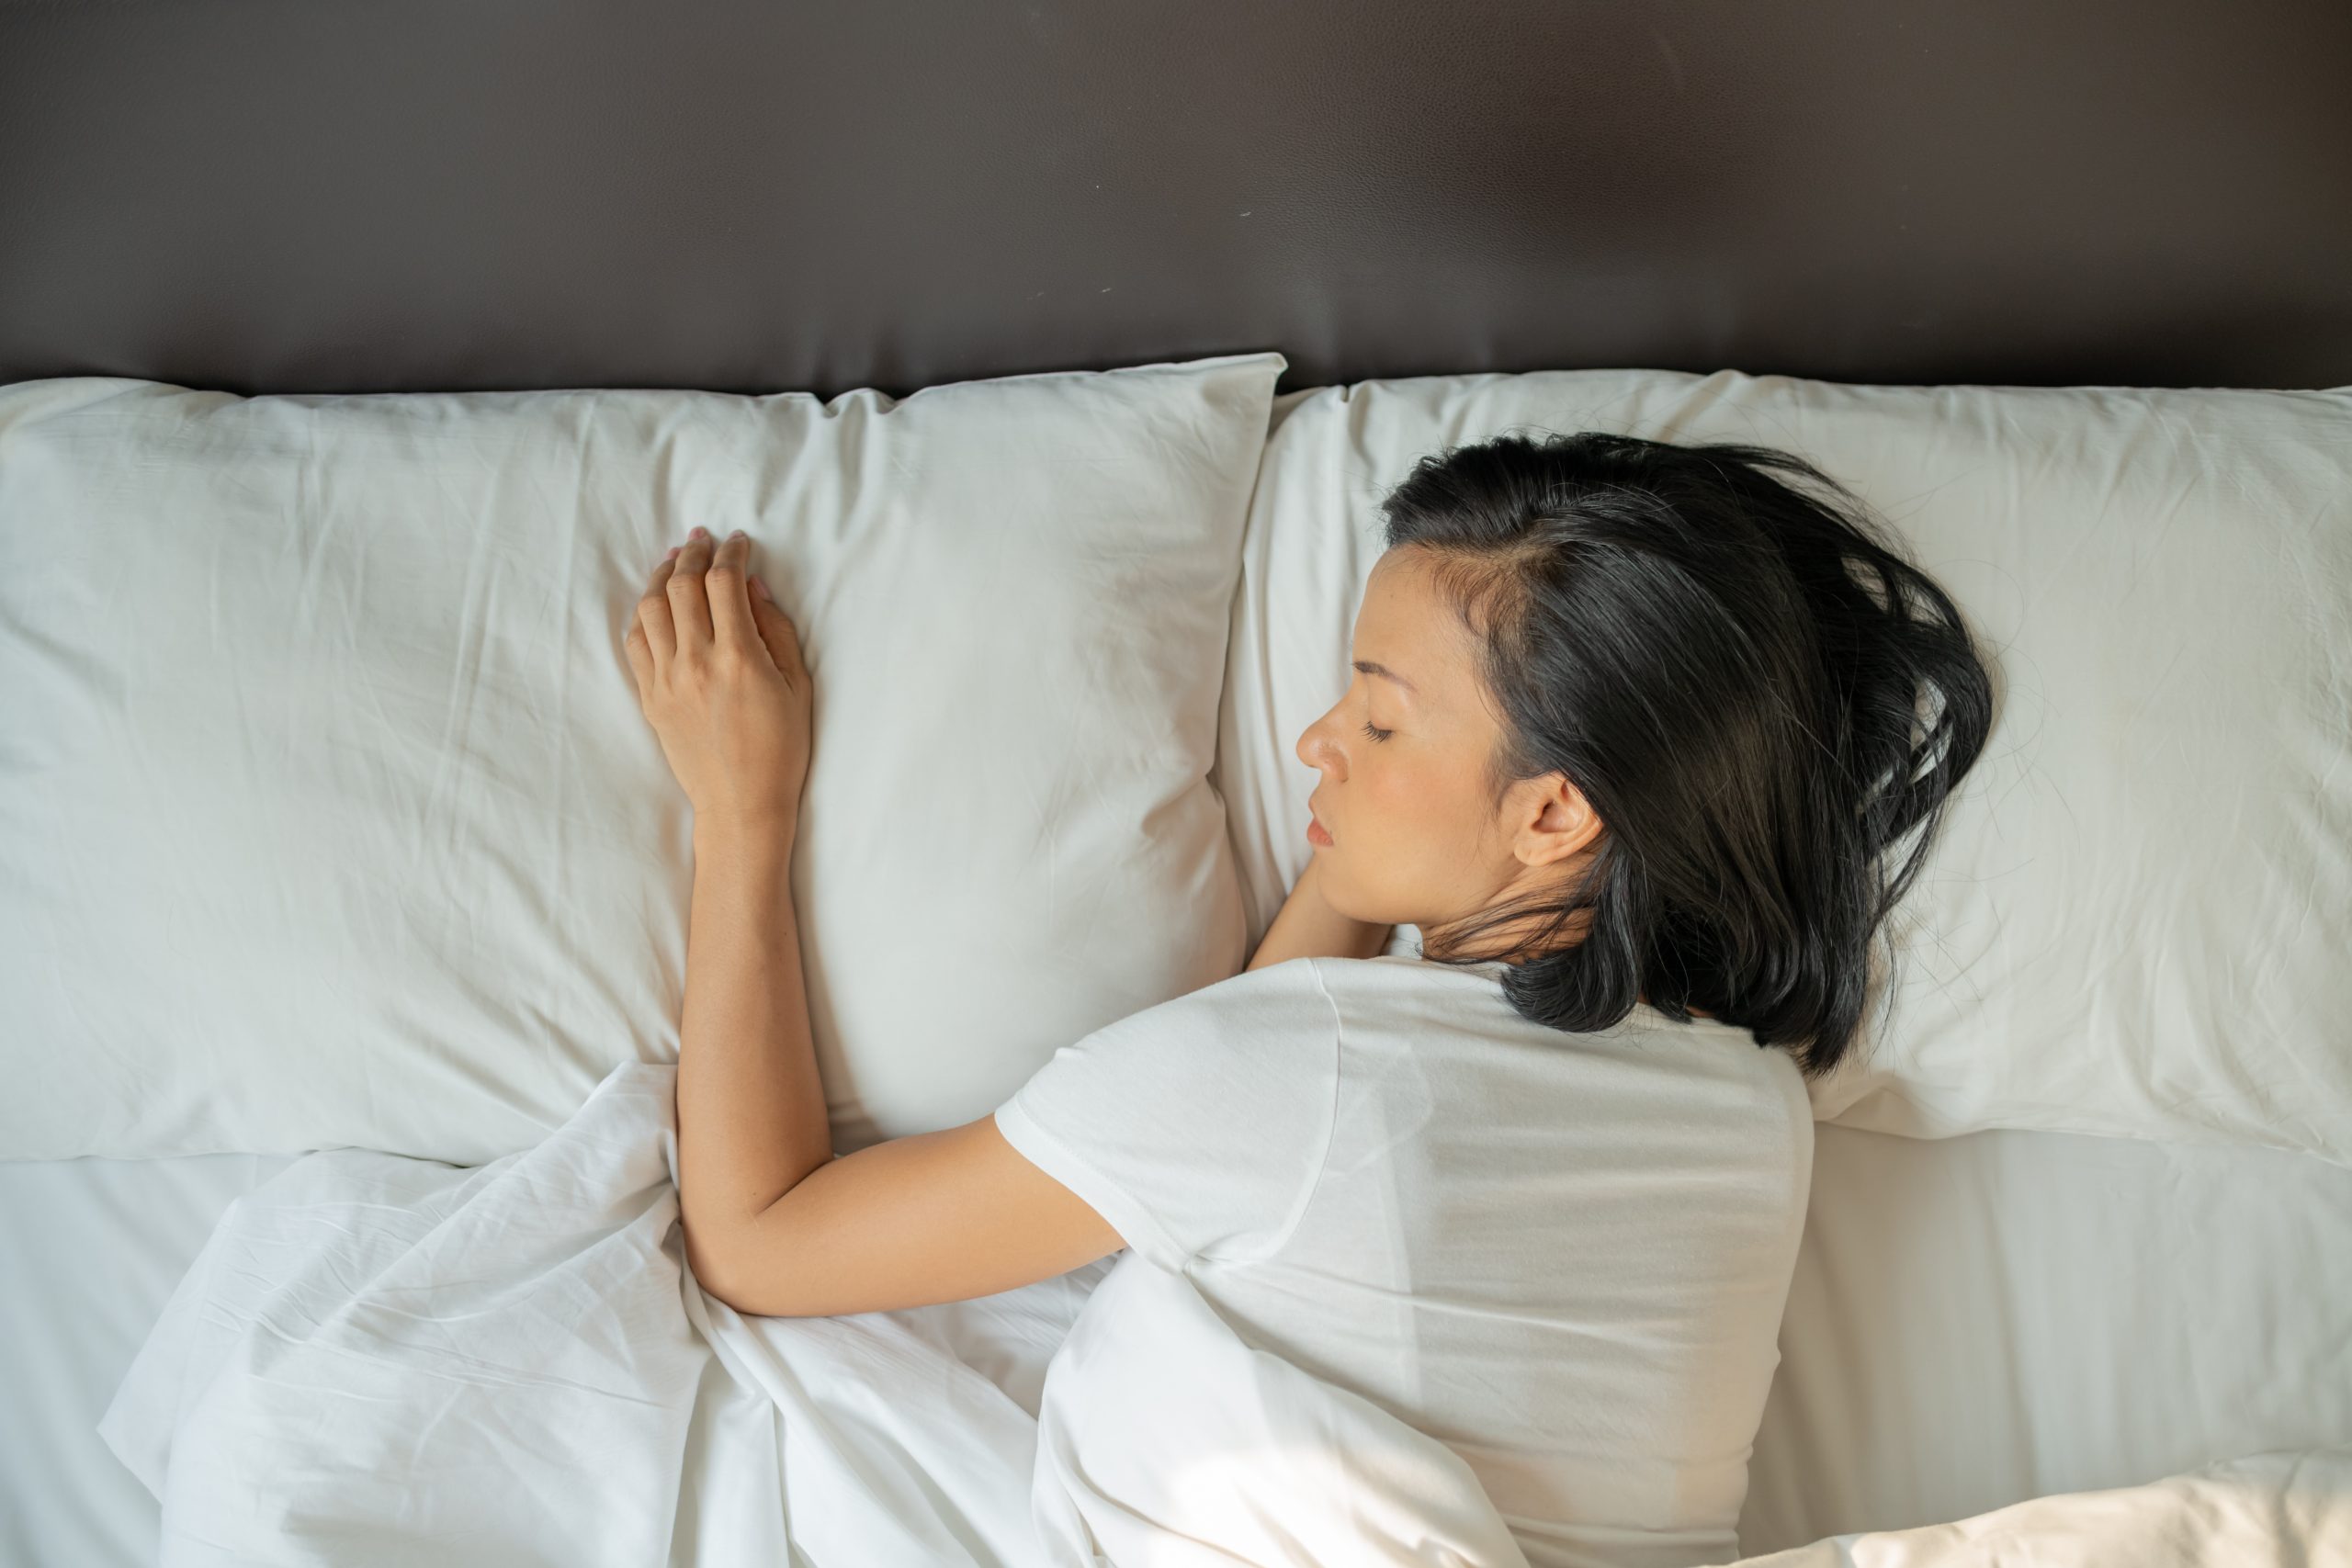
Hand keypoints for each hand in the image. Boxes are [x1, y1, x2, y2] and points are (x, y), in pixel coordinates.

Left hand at [624, 527, 811, 834]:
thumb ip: (776, 631)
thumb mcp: (797, 686)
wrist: (741, 804)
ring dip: (661, 575)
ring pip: (651, 607)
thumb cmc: (781, 749)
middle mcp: (696, 663)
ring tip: (674, 562)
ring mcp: (667, 681)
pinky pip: (635, 641)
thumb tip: (753, 588)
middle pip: (681, 585)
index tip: (738, 543)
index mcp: (739, 658)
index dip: (731, 554)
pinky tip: (656, 603)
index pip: (725, 582)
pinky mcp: (650, 698)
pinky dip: (644, 613)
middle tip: (702, 540)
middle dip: (693, 553)